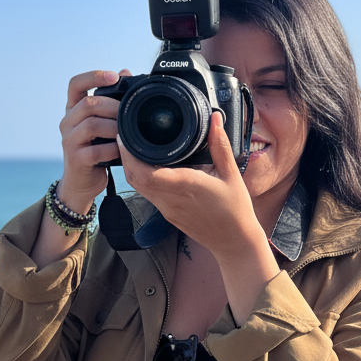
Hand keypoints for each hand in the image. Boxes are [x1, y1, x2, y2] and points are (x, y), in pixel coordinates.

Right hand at [56, 69, 129, 213]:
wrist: (82, 183)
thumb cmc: (96, 150)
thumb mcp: (103, 124)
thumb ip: (111, 101)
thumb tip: (126, 72)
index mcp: (73, 109)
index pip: (75, 84)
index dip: (94, 76)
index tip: (115, 76)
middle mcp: (67, 122)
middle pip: (88, 103)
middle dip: (113, 106)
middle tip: (130, 113)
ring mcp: (69, 140)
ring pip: (92, 124)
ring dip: (115, 127)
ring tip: (127, 133)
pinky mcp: (76, 159)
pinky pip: (97, 150)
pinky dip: (114, 149)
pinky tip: (122, 151)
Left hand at [118, 114, 279, 324]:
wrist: (233, 241)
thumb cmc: (235, 209)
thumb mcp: (231, 173)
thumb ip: (220, 145)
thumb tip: (215, 119)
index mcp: (183, 185)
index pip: (144, 172)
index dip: (129, 155)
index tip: (126, 136)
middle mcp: (170, 199)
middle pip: (134, 178)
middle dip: (126, 157)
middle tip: (125, 136)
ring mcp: (166, 209)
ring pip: (138, 187)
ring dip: (132, 168)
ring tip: (133, 147)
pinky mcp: (168, 214)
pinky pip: (147, 194)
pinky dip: (141, 178)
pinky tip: (147, 166)